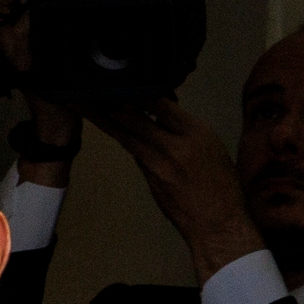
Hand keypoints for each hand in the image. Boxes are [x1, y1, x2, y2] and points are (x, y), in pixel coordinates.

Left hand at [96, 98, 261, 277]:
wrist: (218, 224)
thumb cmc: (222, 184)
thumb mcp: (211, 146)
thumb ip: (183, 129)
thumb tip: (157, 113)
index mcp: (195, 132)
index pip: (159, 102)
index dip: (136, 89)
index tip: (119, 79)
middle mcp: (173, 146)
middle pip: (133, 117)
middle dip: (107, 101)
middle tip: (85, 87)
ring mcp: (158, 164)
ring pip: (125, 134)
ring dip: (101, 118)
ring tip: (81, 103)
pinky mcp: (149, 179)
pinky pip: (133, 152)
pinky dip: (121, 136)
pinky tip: (107, 125)